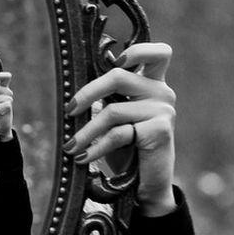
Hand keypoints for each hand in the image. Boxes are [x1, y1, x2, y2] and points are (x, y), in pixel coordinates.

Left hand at [64, 42, 176, 215]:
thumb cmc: (128, 148)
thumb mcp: (117, 117)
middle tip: (70, 110)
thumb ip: (108, 97)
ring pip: (113, 110)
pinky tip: (83, 157)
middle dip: (88, 92)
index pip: (158, 52)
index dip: (137, 50)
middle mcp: (162, 92)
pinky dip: (95, 147)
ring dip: (86, 131)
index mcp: (154, 83)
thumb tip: (76, 89)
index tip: (116, 60)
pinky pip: (118, 133)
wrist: (147, 184)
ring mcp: (163, 110)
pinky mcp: (160, 130)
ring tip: (71, 147)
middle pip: (119, 76)